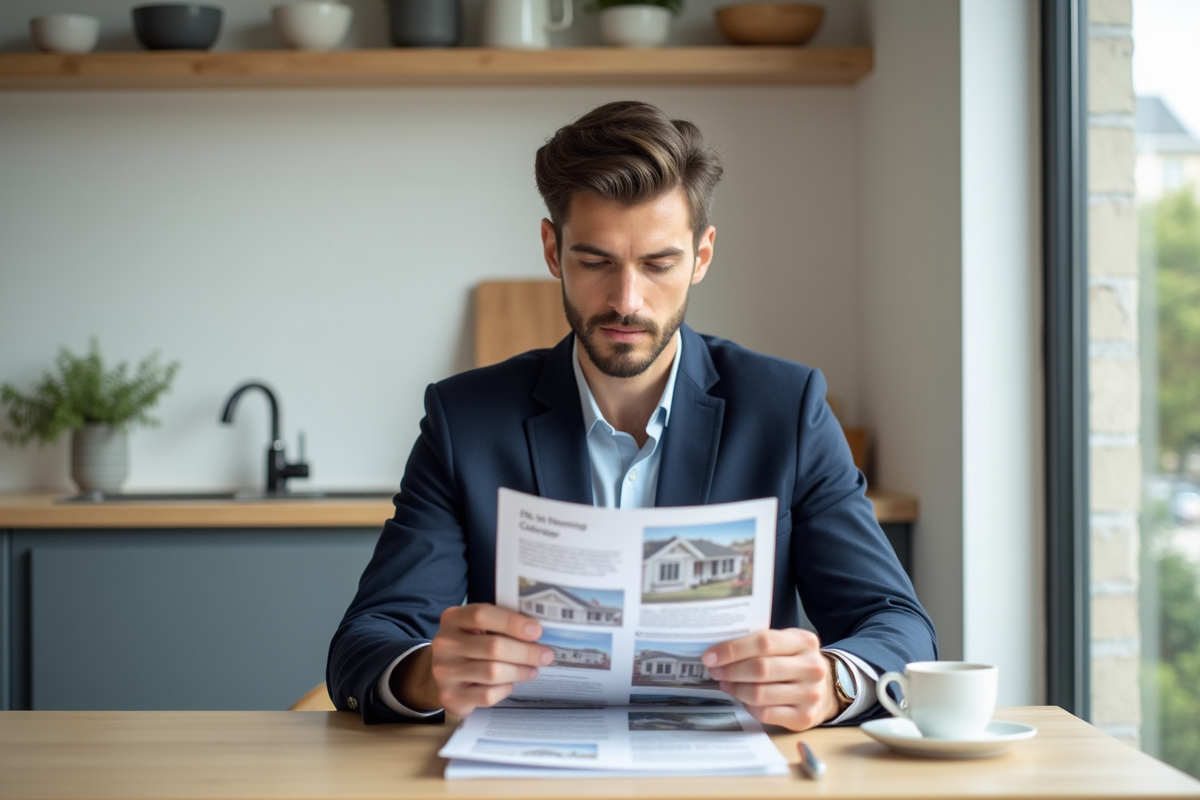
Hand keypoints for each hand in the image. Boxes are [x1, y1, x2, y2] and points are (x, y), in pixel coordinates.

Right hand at [394, 603, 553, 716]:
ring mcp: (444, 671)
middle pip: (493, 647)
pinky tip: (509, 683)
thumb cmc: (467, 646)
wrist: (436, 674)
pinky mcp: (450, 696)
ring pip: (493, 672)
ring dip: (519, 671)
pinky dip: (504, 689)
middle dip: (526, 652)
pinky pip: (487, 694)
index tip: (537, 630)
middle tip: (546, 655)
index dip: (512, 622)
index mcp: (452, 618)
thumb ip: (499, 624)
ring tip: (532, 670)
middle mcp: (444, 643)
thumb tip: (538, 632)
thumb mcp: (475, 628)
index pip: (482, 615)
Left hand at [702, 628, 839, 730]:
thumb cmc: (794, 662)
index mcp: (804, 642)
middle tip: (714, 670)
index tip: (710, 656)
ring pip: (760, 694)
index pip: (763, 642)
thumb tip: (718, 651)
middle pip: (760, 669)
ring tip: (726, 683)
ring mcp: (810, 694)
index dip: (732, 649)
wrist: (825, 689)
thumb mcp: (786, 644)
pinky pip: (765, 713)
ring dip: (735, 689)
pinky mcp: (804, 717)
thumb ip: (760, 643)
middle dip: (730, 670)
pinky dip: (747, 706)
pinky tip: (742, 698)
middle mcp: (811, 667)